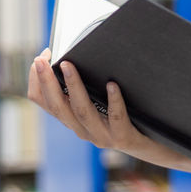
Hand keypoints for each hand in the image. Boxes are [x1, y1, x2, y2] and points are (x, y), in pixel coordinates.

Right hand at [27, 49, 190, 172]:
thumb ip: (86, 82)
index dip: (38, 82)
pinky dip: (114, 100)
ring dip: (74, 86)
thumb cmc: (124, 113)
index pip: (44, 103)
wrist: (152, 144)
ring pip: (82, 111)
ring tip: (68, 64)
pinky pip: (116, 118)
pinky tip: (112, 84)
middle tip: (41, 59)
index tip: (39, 59)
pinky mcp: (123, 137)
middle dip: (47, 82)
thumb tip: (77, 47)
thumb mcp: (99, 99)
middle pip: (59, 106)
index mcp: (73, 119)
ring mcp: (102, 136)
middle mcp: (83, 130)